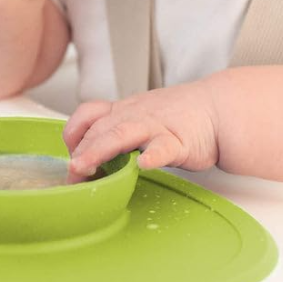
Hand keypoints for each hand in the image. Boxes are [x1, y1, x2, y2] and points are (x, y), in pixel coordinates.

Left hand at [62, 81, 219, 181]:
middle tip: (69, 173)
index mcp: (123, 111)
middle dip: (80, 150)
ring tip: (85, 166)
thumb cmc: (175, 117)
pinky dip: (153, 155)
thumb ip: (114, 134)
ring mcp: (156, 126)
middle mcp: (134, 115)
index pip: (89, 115)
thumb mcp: (138, 118)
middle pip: (100, 128)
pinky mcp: (179, 141)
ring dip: (100, 150)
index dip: (73, 134)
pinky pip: (164, 147)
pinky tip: (144, 165)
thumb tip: (86, 161)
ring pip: (123, 134)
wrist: (215, 108)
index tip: (68, 157)